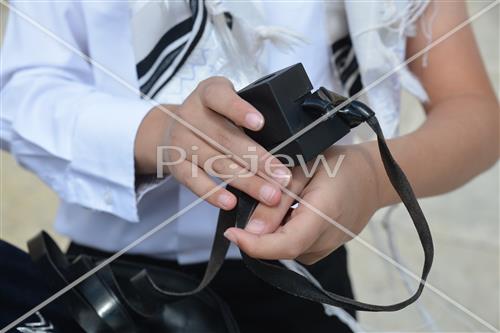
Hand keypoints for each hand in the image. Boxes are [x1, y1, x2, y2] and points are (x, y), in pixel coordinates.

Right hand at [135, 77, 291, 209]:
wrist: (169, 128)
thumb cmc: (210, 115)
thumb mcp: (224, 101)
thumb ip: (245, 114)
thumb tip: (285, 139)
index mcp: (207, 94)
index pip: (221, 98)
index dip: (239, 110)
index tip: (260, 123)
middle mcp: (191, 116)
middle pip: (226, 139)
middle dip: (258, 160)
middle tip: (283, 177)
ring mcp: (181, 142)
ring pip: (216, 163)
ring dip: (246, 182)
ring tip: (270, 195)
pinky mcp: (176, 165)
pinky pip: (194, 181)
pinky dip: (213, 193)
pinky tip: (231, 202)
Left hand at [223, 143, 381, 263]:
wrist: (372, 178)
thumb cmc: (339, 165)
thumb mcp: (304, 168)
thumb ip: (278, 199)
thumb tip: (250, 231)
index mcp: (324, 214)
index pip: (286, 244)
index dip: (255, 245)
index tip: (231, 233)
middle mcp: (326, 239)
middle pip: (281, 248)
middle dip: (259, 230)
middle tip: (256, 200)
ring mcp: (326, 248)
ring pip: (284, 247)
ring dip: (272, 228)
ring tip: (281, 199)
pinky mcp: (322, 250)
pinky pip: (293, 245)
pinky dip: (283, 229)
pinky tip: (290, 209)